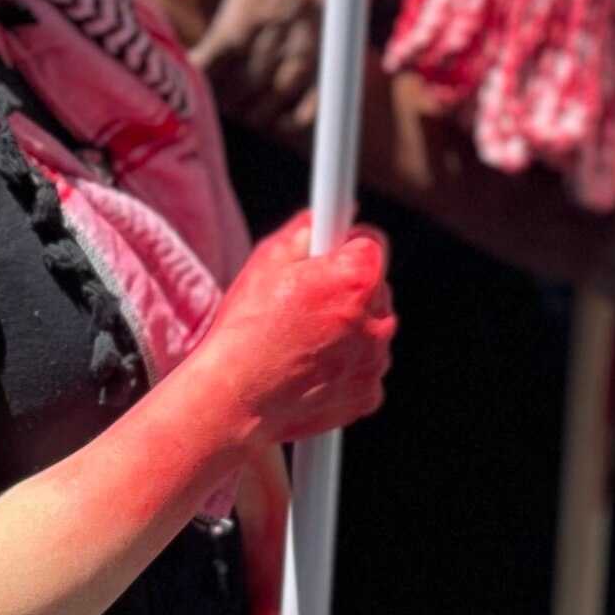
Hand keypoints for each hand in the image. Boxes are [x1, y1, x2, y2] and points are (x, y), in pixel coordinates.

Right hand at [182, 221, 394, 449]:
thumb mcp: (267, 259)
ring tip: (300, 341)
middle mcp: (379, 319)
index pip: (372, 243)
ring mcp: (376, 361)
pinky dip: (344, 368)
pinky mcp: (369, 395)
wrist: (236, 399)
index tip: (329, 255)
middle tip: (304, 304)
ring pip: (370, 331)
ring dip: (347, 331)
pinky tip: (309, 368)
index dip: (345, 246)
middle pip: (374, 289)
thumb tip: (327, 215)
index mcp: (357, 277)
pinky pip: (364, 369)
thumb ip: (306, 228)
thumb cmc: (246, 328)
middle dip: (346, 291)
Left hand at [183, 0, 327, 136]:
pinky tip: (280, 122)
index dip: (208, 69)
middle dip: (228, 95)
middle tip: (206, 104)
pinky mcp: (343, 32)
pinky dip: (302, 112)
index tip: (188, 80)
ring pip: (287, 85)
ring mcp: (323, 22)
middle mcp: (297, 4)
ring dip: (259, 108)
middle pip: (255, 71)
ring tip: (237, 113)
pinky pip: (325, 85)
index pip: (231, 40)